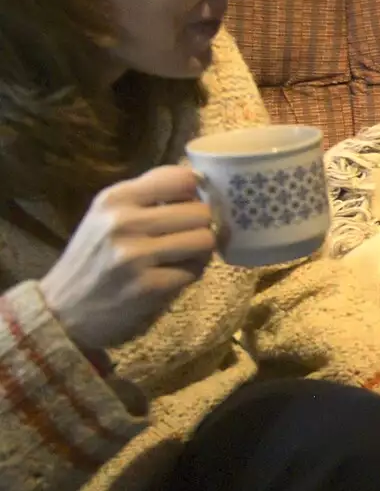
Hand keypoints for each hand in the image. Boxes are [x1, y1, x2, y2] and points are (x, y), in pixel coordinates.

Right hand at [38, 165, 216, 351]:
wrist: (63, 310)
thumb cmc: (94, 258)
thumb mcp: (107, 216)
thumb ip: (148, 196)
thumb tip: (198, 182)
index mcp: (115, 198)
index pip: (181, 179)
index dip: (194, 194)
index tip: (188, 207)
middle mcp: (123, 222)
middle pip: (201, 212)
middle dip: (200, 226)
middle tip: (185, 237)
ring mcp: (136, 255)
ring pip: (204, 240)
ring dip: (199, 251)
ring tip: (180, 257)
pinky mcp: (149, 286)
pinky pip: (195, 271)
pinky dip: (190, 274)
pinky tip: (170, 277)